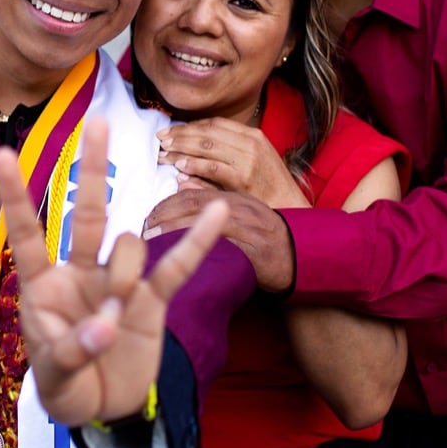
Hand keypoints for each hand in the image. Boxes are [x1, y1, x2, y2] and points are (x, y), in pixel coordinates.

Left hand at [3, 119, 227, 425]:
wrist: (102, 411)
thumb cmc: (65, 388)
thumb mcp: (55, 380)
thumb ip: (73, 352)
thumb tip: (105, 328)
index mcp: (44, 286)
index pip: (27, 234)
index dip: (16, 196)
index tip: (3, 153)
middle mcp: (81, 273)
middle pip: (86, 213)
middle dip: (91, 171)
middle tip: (97, 122)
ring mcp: (119, 282)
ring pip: (127, 251)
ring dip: (123, 280)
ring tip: (112, 329)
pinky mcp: (152, 301)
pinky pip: (176, 267)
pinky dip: (197, 242)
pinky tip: (218, 212)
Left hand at [146, 188, 294, 292]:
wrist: (303, 257)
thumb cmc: (266, 238)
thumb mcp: (242, 214)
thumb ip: (214, 202)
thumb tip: (181, 188)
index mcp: (234, 198)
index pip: (192, 195)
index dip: (166, 205)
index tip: (147, 217)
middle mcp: (240, 209)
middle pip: (193, 205)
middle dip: (164, 216)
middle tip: (143, 229)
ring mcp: (249, 229)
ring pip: (205, 224)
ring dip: (175, 230)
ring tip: (152, 240)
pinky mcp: (256, 252)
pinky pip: (225, 248)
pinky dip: (201, 250)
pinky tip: (182, 259)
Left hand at [157, 118, 308, 208]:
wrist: (291, 207)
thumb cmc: (269, 187)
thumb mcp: (252, 162)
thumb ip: (225, 153)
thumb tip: (191, 153)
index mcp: (252, 135)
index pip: (214, 123)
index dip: (189, 125)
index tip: (171, 131)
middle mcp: (250, 143)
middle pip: (207, 132)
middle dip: (181, 135)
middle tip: (161, 140)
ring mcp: (248, 160)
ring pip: (207, 147)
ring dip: (182, 148)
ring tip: (164, 153)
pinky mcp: (243, 178)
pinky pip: (213, 167)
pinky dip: (195, 165)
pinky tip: (181, 166)